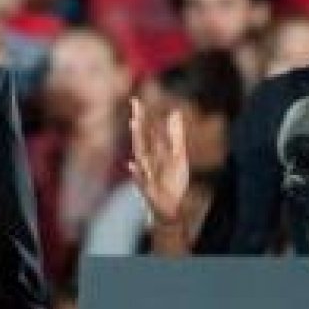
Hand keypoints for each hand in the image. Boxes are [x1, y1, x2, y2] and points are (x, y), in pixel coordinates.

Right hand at [128, 97, 189, 225]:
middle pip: (141, 139)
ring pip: (140, 155)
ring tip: (134, 125)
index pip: (146, 132)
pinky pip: (140, 180)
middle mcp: (148, 161)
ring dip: (137, 141)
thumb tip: (175, 113)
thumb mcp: (177, 156)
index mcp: (154, 152)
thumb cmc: (171, 181)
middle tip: (134, 107)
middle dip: (138, 123)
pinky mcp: (148, 190)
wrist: (169, 208)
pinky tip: (131, 165)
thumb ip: (175, 136)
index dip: (142, 116)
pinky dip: (136, 173)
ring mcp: (146, 174)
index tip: (136, 100)